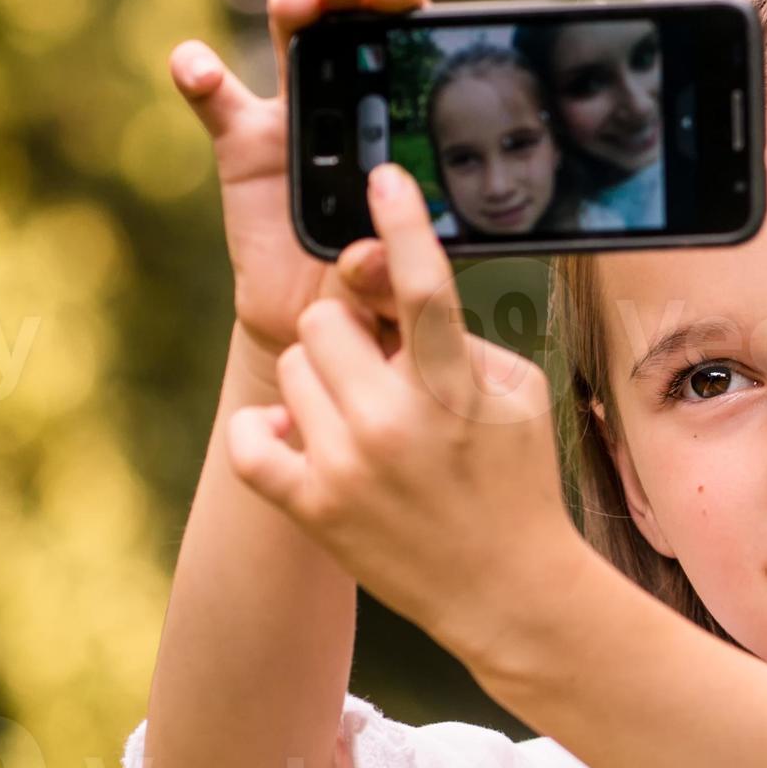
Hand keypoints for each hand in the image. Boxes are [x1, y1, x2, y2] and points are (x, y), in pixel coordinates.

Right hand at [168, 0, 427, 371]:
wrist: (315, 315)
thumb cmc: (374, 281)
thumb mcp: (396, 272)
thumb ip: (389, 263)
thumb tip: (369, 257)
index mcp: (400, 116)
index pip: (405, 46)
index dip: (402, 10)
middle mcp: (348, 103)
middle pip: (347, 28)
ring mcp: (291, 118)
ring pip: (291, 46)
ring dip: (292, 12)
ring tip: (296, 2)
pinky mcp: (242, 144)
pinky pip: (216, 101)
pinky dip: (200, 75)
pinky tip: (196, 65)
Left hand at [223, 163, 583, 665]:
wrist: (506, 589)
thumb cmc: (516, 482)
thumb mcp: (517, 394)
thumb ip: (461, 338)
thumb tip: (395, 298)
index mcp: (453, 389)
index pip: (422, 287)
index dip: (403, 223)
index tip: (385, 178)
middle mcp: (393, 423)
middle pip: (326, 319)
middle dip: (349, 331)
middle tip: (380, 364)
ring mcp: (345, 467)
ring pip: (290, 368)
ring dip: (320, 378)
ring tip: (359, 414)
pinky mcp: (312, 506)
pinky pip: (249, 436)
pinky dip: (266, 427)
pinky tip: (299, 434)